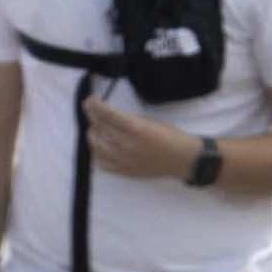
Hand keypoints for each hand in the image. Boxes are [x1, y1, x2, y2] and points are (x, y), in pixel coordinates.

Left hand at [72, 95, 192, 184]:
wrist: (182, 159)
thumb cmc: (169, 136)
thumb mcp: (149, 120)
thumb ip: (127, 119)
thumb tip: (108, 116)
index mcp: (135, 128)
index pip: (106, 114)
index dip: (94, 106)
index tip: (89, 100)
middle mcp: (126, 144)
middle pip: (99, 129)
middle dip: (93, 118)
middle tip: (94, 112)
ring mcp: (123, 160)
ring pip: (96, 145)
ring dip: (93, 134)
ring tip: (96, 128)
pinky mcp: (123, 172)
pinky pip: (101, 163)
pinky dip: (96, 152)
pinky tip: (99, 146)